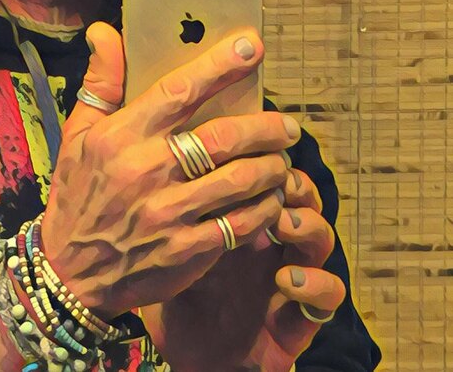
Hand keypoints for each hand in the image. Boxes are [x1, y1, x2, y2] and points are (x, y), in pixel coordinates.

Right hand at [41, 22, 298, 319]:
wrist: (70, 272)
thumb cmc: (78, 194)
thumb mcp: (77, 135)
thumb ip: (100, 82)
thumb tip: (103, 30)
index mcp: (120, 137)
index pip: (178, 91)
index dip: (219, 65)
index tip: (252, 46)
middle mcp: (145, 172)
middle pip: (222, 137)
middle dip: (266, 126)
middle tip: (287, 123)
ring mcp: (167, 214)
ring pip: (240, 180)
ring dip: (272, 166)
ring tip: (283, 158)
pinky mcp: (185, 251)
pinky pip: (240, 224)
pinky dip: (265, 208)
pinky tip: (271, 198)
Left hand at [141, 169, 346, 371]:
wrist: (186, 354)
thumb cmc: (180, 291)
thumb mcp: (179, 243)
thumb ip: (186, 208)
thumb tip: (176, 157)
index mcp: (249, 219)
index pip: (272, 178)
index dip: (271, 163)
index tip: (256, 154)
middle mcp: (274, 243)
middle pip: (305, 199)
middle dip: (296, 186)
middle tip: (279, 183)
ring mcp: (292, 275)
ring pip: (322, 237)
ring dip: (308, 224)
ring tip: (283, 224)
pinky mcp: (302, 316)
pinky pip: (329, 294)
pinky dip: (315, 282)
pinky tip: (286, 279)